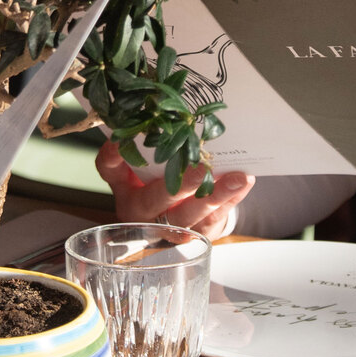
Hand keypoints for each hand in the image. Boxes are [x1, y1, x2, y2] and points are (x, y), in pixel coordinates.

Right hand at [95, 142, 254, 240]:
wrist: (174, 220)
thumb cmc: (154, 186)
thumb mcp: (136, 170)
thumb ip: (134, 150)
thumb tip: (138, 123)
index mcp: (126, 192)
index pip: (112, 172)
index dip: (113, 158)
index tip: (119, 141)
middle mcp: (145, 214)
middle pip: (158, 200)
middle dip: (181, 185)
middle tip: (200, 169)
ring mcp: (173, 228)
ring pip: (194, 214)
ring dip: (217, 195)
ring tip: (237, 177)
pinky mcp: (199, 234)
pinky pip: (216, 217)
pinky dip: (232, 199)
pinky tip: (243, 183)